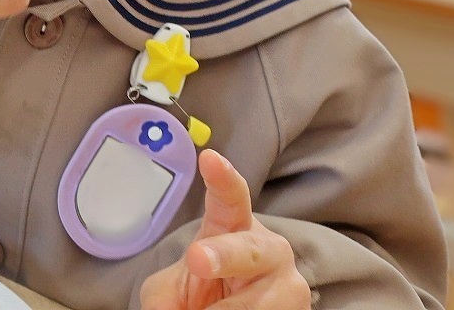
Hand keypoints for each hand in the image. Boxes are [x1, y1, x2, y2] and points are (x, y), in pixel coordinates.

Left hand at [139, 150, 309, 309]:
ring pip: (258, 300)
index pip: (229, 198)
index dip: (222, 178)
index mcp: (231, 229)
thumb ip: (165, 294)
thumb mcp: (171, 292)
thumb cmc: (201, 298)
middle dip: (225, 254)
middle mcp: (266, 250)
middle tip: (197, 260)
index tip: (209, 158)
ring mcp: (289, 283)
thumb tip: (166, 309)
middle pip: (251, 248)